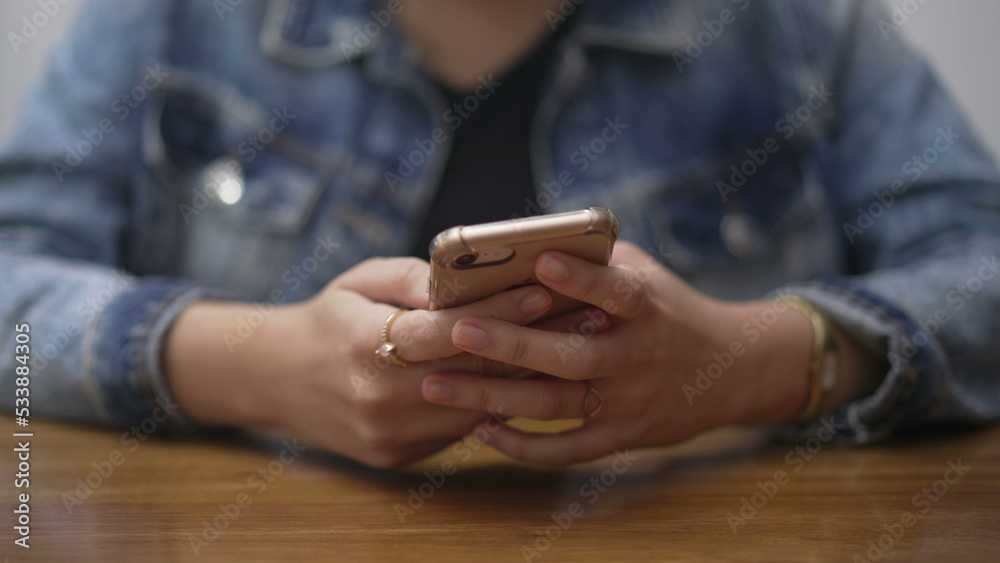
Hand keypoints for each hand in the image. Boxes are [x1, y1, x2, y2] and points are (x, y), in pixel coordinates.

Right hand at [163, 257, 558, 468]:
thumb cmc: (330, 317)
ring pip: (474, 407)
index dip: (500, 312)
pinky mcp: (398, 456)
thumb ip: (413, 279)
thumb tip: (466, 279)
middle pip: (472, 373)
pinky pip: (459, 429)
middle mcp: (378, 397)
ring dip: (523, 377)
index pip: (446, 330)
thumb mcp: (361, 280)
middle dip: (531, 344)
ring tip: (568, 346)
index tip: (546, 293)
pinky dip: (492, 403)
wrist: (279, 380)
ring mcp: (389, 434)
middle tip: (583, 319)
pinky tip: (526, 379)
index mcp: (363, 344)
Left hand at [419, 242, 826, 464]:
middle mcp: (637, 356)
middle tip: (456, 330)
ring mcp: (628, 402)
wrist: (730, 370)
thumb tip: (522, 245)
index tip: (541, 263)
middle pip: (569, 356)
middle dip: (510, 344)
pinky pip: (565, 449)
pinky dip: (522, 445)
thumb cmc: (669, 309)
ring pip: (553, 405)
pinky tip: (481, 429)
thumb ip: (595, 260)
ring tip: (437, 386)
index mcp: (646, 307)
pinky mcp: (621, 438)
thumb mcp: (645, 273)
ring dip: (492, 397)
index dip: (581, 279)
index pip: (614, 291)